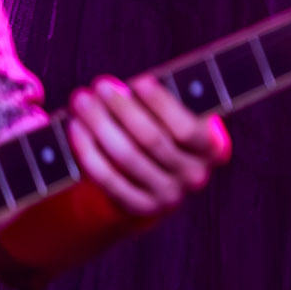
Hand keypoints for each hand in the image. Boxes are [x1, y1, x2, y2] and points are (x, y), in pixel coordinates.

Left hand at [65, 74, 231, 217]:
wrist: (158, 180)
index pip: (188, 128)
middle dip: (122, 109)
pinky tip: (76, 129)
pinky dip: (89, 152)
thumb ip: (165, 102)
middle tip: (99, 86)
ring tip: (82, 102)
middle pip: (152, 140)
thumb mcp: (180, 117)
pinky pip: (108, 180)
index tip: (139, 81)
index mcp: (214, 148)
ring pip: (127, 157)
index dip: (162, 105)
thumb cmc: (167, 133)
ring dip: (100, 125)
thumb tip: (122, 87)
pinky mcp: (140, 208)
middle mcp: (195, 175)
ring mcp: (168, 195)